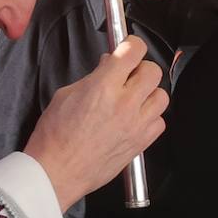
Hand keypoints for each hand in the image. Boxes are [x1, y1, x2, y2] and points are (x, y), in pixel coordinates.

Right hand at [25, 36, 167, 210]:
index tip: (128, 48)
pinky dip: (150, 117)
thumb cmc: (55, 137)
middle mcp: (124, 104)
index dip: (131, 45)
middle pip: (153, 71)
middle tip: (128, 75)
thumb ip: (93, 77)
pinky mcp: (141, 143)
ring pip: (162, 96)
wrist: (56, 172)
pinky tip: (134, 119)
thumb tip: (108, 66)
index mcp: (103, 86)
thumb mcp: (66, 94)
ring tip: (132, 98)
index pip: (133, 51)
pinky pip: (160, 122)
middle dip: (140, 68)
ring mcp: (136, 125)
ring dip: (148, 93)